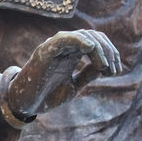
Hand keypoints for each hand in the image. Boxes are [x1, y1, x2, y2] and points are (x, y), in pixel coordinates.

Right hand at [5, 29, 120, 117]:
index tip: (116, 71)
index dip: (110, 53)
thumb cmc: (47, 95)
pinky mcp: (45, 52)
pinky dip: (79, 40)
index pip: (96, 42)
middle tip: (114, 71)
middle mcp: (64, 47)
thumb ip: (88, 75)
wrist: (25, 104)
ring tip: (105, 68)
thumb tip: (105, 67)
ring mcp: (54, 47)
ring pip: (83, 36)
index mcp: (72, 54)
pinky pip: (64, 38)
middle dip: (109, 51)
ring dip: (100, 50)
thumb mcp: (74, 85)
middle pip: (93, 36)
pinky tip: (90, 49)